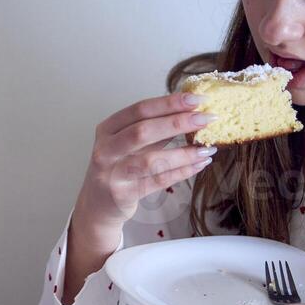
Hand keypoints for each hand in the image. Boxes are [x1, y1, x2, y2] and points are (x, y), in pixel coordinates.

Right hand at [72, 90, 216, 233]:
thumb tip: (190, 112)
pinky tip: (199, 165)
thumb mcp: (128, 144)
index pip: (140, 110)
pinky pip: (157, 182)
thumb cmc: (118, 168)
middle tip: (206, 119)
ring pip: (151, 161)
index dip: (169, 103)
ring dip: (183, 154)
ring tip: (207, 149)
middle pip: (142, 131)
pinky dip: (181, 172)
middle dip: (178, 123)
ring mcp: (112, 173)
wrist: (97, 205)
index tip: (196, 99)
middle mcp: (106, 149)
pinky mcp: (123, 195)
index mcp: (108, 129)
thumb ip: (154, 129)